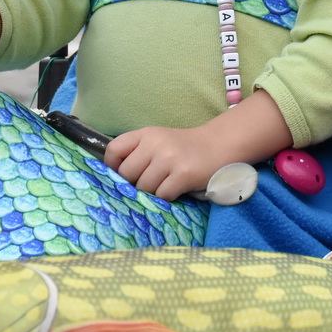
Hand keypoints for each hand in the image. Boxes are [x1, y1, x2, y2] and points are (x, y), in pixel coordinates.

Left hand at [104, 123, 239, 200]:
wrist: (219, 145)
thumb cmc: (184, 147)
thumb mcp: (158, 141)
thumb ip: (137, 153)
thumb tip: (115, 181)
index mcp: (146, 134)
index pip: (114, 150)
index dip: (112, 167)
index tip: (121, 176)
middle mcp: (155, 143)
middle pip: (127, 174)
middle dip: (134, 184)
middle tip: (148, 184)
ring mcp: (170, 158)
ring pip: (143, 187)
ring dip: (151, 192)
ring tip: (164, 186)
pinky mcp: (184, 174)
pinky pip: (162, 194)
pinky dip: (166, 197)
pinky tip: (176, 189)